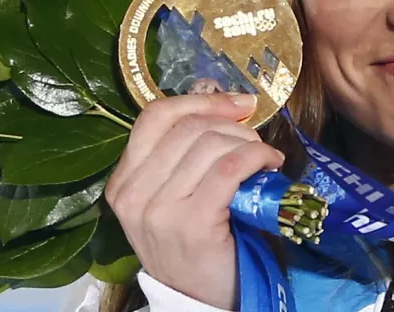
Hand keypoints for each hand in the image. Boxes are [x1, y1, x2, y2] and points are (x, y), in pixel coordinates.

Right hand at [105, 93, 282, 309]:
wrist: (200, 301)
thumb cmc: (195, 245)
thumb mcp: (174, 197)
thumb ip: (185, 156)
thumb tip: (231, 103)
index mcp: (123, 182)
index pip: (155, 116)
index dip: (201, 101)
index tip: (237, 103)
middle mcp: (132, 194)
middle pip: (188, 127)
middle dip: (233, 126)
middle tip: (255, 143)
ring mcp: (158, 211)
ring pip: (211, 144)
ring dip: (249, 144)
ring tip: (263, 160)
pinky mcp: (191, 224)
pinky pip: (230, 168)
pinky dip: (257, 158)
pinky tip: (270, 167)